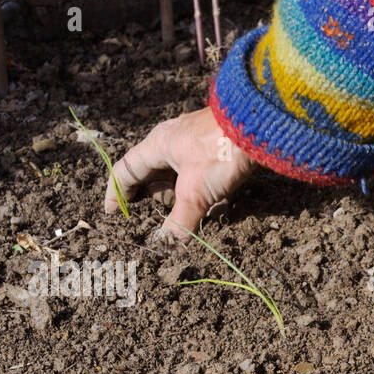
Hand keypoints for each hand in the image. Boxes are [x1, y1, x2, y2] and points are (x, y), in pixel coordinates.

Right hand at [104, 106, 258, 241]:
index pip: (126, 170)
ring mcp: (196, 142)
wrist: (261, 128)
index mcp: (157, 145)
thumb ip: (180, 222)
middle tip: (151, 219)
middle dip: (155, 198)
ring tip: (190, 217)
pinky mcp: (218, 147)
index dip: (117, 192)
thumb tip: (168, 245)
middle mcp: (173, 140)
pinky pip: (203, 174)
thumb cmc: (220, 153)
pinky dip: (206, 193)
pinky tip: (219, 207)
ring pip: (180, 175)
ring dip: (184, 198)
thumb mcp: (196, 193)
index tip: (112, 211)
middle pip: (153, 174)